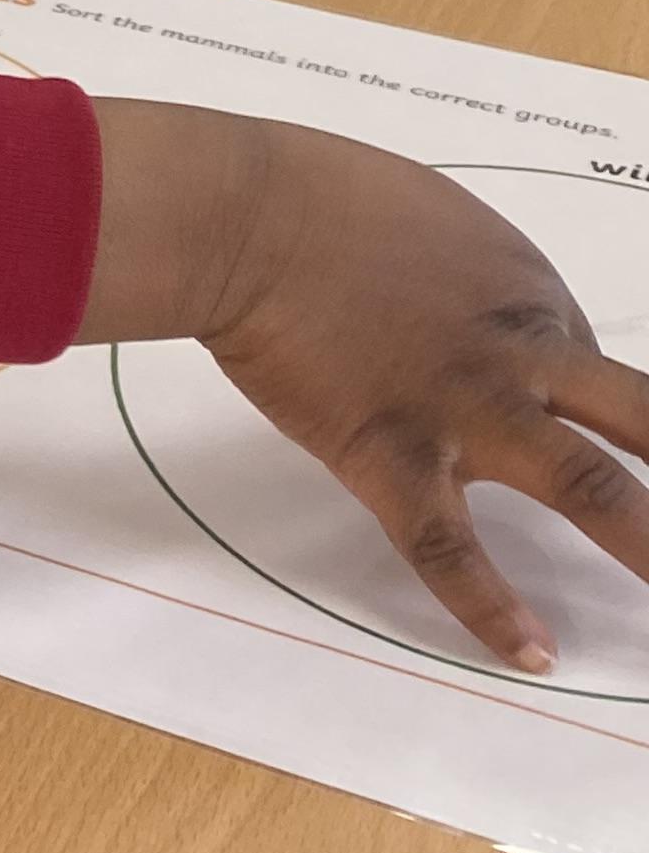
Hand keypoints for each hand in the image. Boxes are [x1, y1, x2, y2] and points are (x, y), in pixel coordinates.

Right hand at [83, 105, 648, 670]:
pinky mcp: (392, 452)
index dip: (612, 425)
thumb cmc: (317, 199)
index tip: (614, 457)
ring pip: (590, 488)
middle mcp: (522, 353)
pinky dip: (491, 608)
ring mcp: (466, 408)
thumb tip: (471, 316)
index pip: (599, 377)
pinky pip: (448, 546)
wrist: (245, 216)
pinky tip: (533, 653)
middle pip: (647, 425)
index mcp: (528, 293)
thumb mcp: (430, 216)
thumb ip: (472, 281)